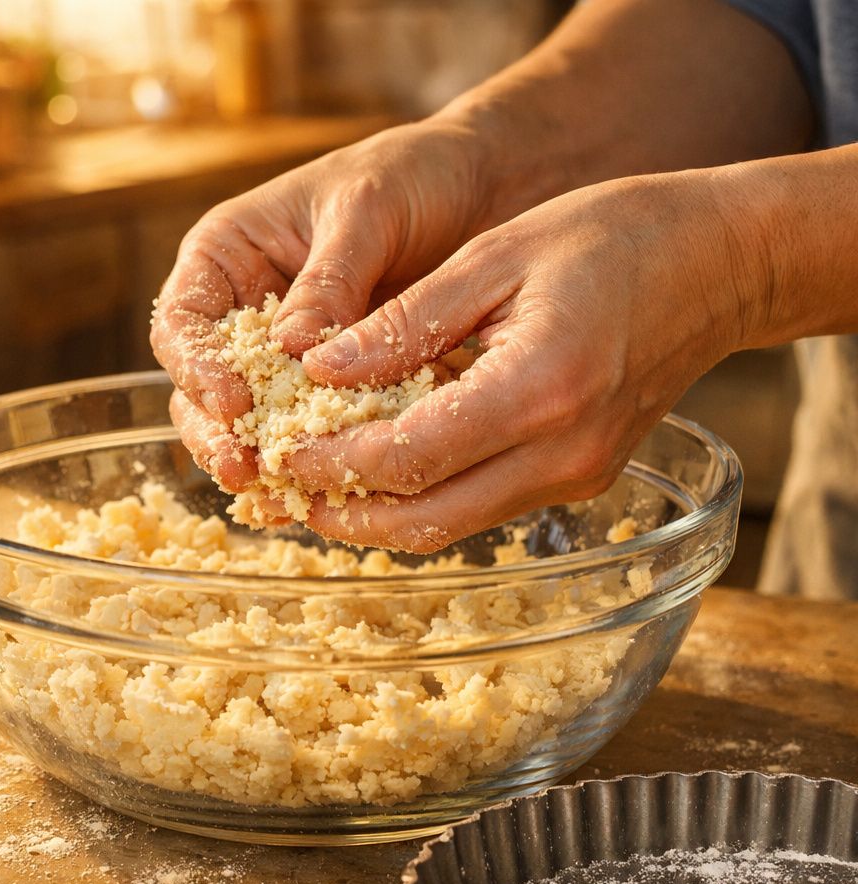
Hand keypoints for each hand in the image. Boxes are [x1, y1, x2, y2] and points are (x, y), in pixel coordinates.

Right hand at [150, 122, 494, 496]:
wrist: (482, 188)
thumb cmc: (412, 175)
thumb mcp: (366, 211)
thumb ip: (328, 278)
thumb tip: (286, 349)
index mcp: (226, 255)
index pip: (183, 321)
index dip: (196, 367)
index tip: (233, 402)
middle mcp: (241, 310)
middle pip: (198, 386)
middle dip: (217, 431)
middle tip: (246, 468)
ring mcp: (281, 357)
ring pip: (244, 422)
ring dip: (256, 458)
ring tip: (278, 491)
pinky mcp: (328, 389)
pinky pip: (305, 433)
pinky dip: (307, 466)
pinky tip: (316, 498)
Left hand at [285, 170, 758, 551]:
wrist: (722, 263)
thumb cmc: (611, 238)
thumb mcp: (496, 257)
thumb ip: (403, 321)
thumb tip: (315, 366)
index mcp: (538, 389)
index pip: (408, 457)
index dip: (333, 462)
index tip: (280, 449)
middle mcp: (562, 453)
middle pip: (425, 519)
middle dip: (344, 512)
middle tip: (282, 486)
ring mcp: (576, 476)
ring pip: (451, 525)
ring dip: (378, 516)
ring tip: (316, 483)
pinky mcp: (580, 479)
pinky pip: (482, 507)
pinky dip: (424, 498)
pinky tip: (379, 468)